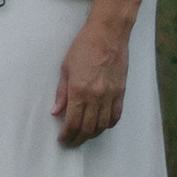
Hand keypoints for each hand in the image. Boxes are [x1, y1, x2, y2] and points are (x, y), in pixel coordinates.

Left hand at [53, 12, 131, 146]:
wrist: (108, 34)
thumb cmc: (84, 46)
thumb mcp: (66, 68)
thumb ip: (61, 92)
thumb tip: (56, 111)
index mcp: (79, 90)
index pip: (72, 122)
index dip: (67, 135)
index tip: (62, 139)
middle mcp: (95, 96)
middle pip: (87, 128)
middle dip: (78, 139)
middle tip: (71, 142)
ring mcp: (110, 96)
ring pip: (102, 126)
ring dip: (92, 135)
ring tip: (84, 136)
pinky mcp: (120, 92)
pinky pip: (115, 116)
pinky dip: (108, 125)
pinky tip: (101, 126)